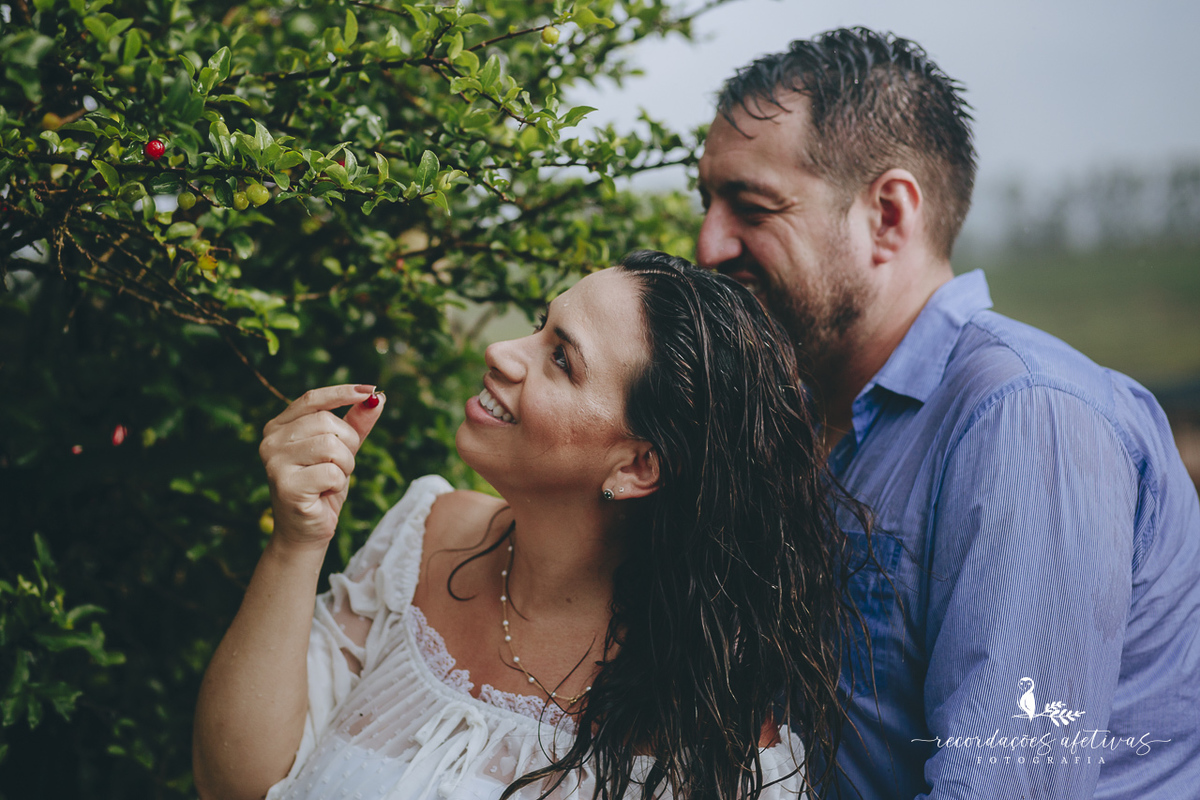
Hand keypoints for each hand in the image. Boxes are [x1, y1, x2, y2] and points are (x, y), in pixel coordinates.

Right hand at [259, 384, 384, 548]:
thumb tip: (378, 398)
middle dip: (348, 444)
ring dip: (345, 466)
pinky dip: (338, 483)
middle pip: (327, 421)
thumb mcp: (342, 452)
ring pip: (331, 446)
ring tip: (331, 481)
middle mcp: (271, 441)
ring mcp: (274, 463)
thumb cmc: (322, 488)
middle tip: (339, 467)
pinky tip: (324, 494)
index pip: (312, 399)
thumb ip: (356, 425)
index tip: (370, 390)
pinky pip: (331, 472)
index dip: (343, 392)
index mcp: (279, 427)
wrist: (306, 531)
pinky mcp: (286, 485)